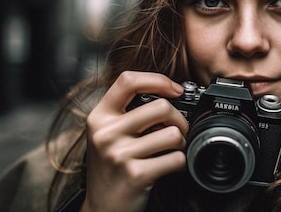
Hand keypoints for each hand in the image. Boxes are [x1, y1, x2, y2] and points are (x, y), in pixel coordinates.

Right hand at [80, 71, 187, 211]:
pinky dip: (181, 163)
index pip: (128, 81)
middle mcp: (106, 133)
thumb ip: (128, 112)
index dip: (158, 80)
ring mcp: (119, 154)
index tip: (176, 90)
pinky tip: (171, 167)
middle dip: (179, 119)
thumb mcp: (108, 134)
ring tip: (172, 150)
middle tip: (178, 131)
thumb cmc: (112, 167)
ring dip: (181, 143)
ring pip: (173, 134)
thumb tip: (171, 93)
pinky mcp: (136, 174)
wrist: (102, 208)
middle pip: (161, 107)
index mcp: (99, 117)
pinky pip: (176, 159)